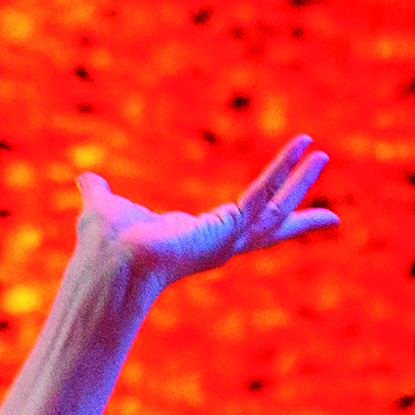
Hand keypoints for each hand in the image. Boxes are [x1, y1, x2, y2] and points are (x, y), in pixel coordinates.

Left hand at [75, 137, 338, 286]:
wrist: (107, 263)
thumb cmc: (103, 244)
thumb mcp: (103, 206)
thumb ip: (99, 193)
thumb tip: (84, 180)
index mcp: (196, 239)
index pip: (239, 226)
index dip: (262, 218)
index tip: (285, 214)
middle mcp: (217, 244)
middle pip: (270, 227)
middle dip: (296, 208)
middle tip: (329, 208)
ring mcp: (226, 240)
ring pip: (274, 209)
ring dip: (298, 181)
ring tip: (321, 155)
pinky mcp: (228, 229)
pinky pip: (263, 195)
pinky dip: (284, 170)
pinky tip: (304, 150)